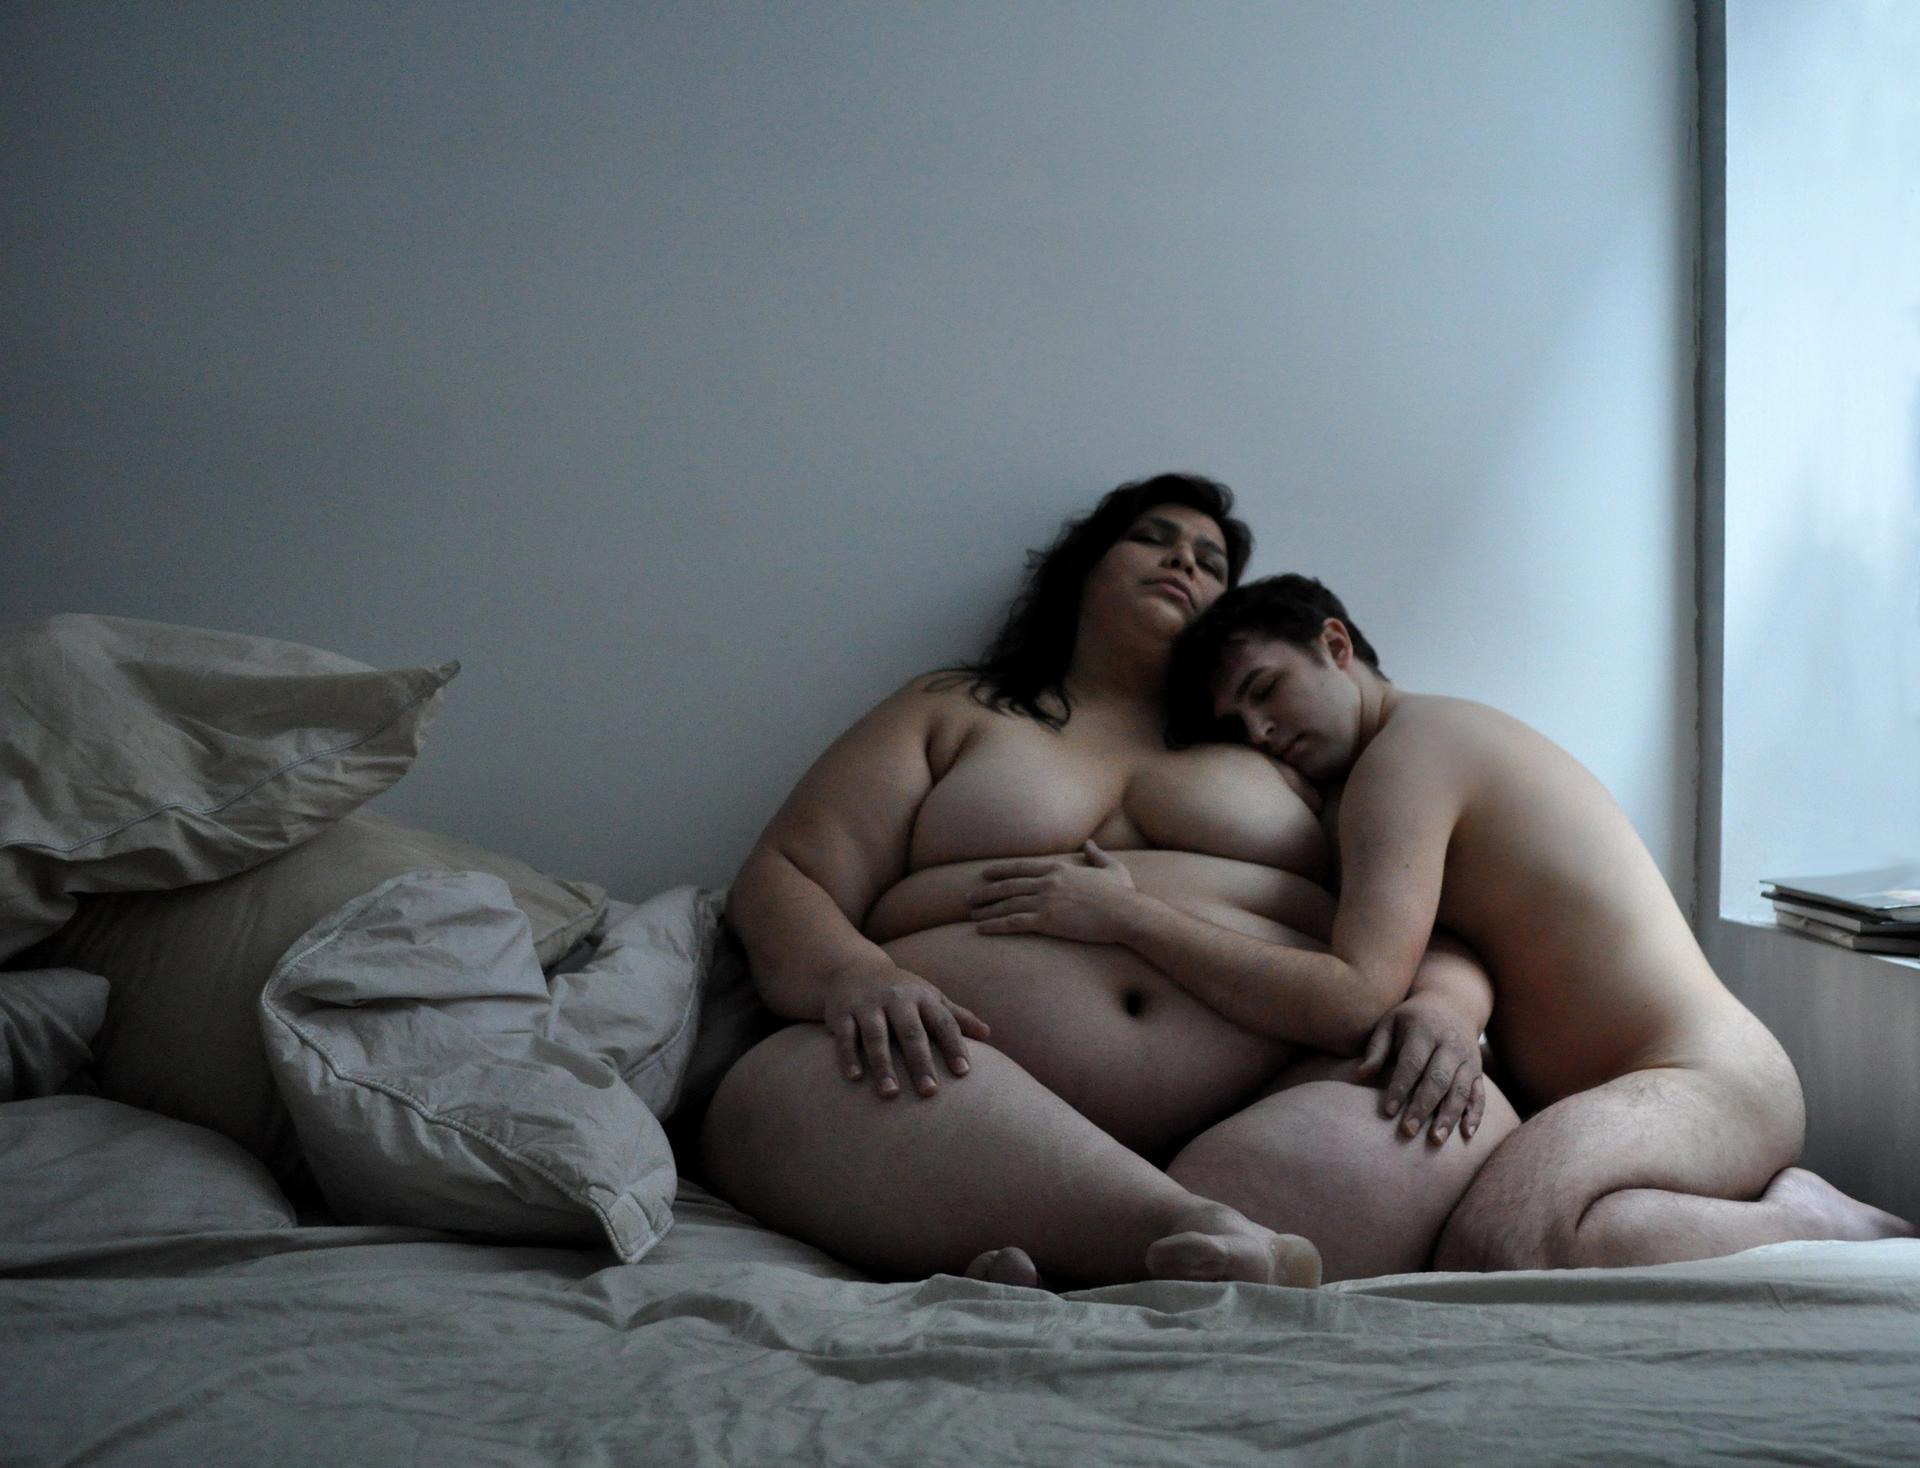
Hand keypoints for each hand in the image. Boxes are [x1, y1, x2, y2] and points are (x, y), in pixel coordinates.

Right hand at [822, 959, 989, 1099]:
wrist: (852, 968)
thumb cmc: (900, 990)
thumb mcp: (929, 997)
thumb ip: (956, 1016)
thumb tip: (987, 1034)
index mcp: (922, 997)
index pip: (942, 1023)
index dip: (954, 1046)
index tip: (963, 1073)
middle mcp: (896, 999)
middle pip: (910, 1033)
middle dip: (920, 1062)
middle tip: (930, 1093)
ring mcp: (867, 1005)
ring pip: (876, 1037)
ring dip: (883, 1065)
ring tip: (891, 1093)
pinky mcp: (842, 1013)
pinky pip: (845, 1036)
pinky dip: (848, 1056)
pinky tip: (855, 1078)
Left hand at [968, 840, 1138, 943]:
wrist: (1127, 914)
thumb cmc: (1123, 894)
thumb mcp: (1111, 868)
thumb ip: (1097, 855)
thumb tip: (1090, 844)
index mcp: (1059, 868)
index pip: (1021, 867)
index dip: (1000, 870)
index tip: (984, 873)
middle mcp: (1048, 881)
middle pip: (1008, 885)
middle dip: (985, 891)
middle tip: (968, 897)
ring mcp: (1046, 900)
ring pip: (1007, 904)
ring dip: (986, 909)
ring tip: (971, 914)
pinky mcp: (1047, 921)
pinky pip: (1013, 922)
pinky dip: (995, 924)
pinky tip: (981, 928)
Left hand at [1355, 995, 1485, 1144]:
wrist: (1452, 1003)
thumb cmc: (1411, 1018)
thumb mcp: (1390, 1023)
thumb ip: (1376, 1049)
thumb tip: (1359, 1074)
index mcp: (1424, 1032)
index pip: (1412, 1063)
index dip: (1400, 1088)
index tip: (1387, 1111)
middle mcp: (1450, 1045)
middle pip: (1438, 1079)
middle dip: (1423, 1107)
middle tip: (1408, 1131)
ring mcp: (1467, 1059)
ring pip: (1460, 1091)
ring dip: (1449, 1117)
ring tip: (1436, 1140)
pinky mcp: (1478, 1071)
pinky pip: (1479, 1094)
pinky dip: (1475, 1114)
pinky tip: (1466, 1134)